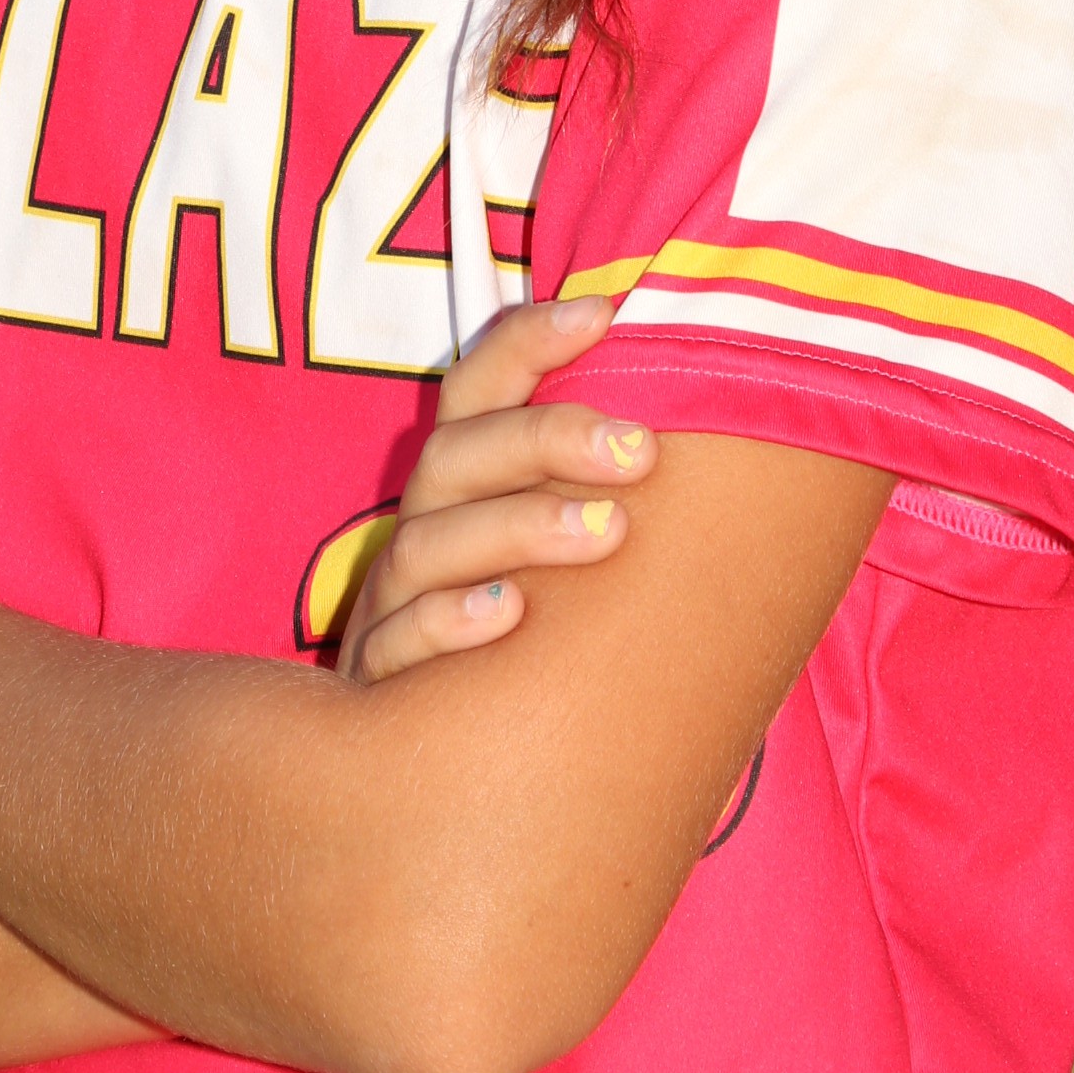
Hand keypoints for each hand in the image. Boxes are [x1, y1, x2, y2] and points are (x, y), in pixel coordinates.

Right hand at [332, 292, 657, 685]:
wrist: (433, 760)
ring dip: (519, 527)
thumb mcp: (547, 544)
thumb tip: (694, 428)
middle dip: (547, 438)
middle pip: (458, 456)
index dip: (527, 340)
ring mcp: (392, 601)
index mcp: (460, 482)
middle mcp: (422, 528)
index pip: (478, 388)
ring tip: (608, 532)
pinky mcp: (379, 677)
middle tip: (641, 449)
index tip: (603, 312)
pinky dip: (449, 621)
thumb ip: (597, 486)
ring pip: (429, 544)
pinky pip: (399, 640)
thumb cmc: (524, 627)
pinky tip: (510, 616)